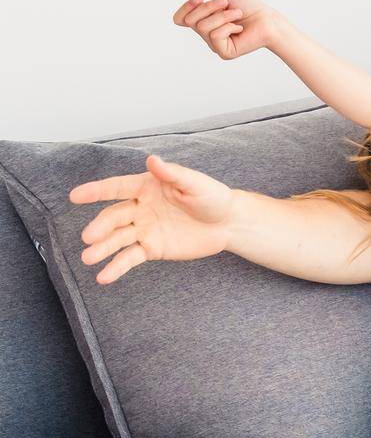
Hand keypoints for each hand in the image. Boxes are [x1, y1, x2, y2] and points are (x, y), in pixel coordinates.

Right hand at [69, 155, 236, 283]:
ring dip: (103, 248)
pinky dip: (117, 267)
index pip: (117, 188)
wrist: (228, 224)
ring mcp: (144, 229)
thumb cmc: (212, 198)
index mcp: (146, 187)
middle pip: (114, 217)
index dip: (96, 191)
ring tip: (88, 259)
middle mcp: (140, 207)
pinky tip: (104, 277)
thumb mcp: (195, 184)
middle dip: (101, 227)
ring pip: (118, 239)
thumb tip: (152, 159)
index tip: (75, 196)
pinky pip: (130, 257)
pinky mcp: (152, 248)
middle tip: (89, 237)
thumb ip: (173, 174)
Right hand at [173, 0, 280, 60]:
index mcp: (205, 22)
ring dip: (222, 16)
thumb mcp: (221, 3)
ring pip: (203, 27)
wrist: (268, 19)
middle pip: (190, 20)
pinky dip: (228, 26)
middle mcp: (207, 36)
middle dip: (209, 8)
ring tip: (237, 16)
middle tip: (227, 5)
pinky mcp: (224, 52)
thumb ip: (202, 11)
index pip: (180, 19)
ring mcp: (215, 45)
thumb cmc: (249, 9)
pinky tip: (240, 29)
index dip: (186, 7)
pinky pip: (215, 35)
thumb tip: (187, 22)